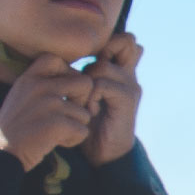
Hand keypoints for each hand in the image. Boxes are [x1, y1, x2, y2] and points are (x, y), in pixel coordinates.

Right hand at [0, 53, 94, 171]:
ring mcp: (50, 104)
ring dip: (75, 126)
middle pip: (85, 83)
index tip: (61, 92)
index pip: (58, 60)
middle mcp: (41, 86)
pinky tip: (57, 142)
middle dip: (81, 101)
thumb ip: (40, 84)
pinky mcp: (58, 124)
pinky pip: (82, 130)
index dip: (68, 75)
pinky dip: (73, 140)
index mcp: (30, 77)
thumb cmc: (12, 128)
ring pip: (85, 113)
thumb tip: (72, 79)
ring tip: (56, 133)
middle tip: (68, 115)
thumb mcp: (20, 95)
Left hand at [79, 32, 142, 165]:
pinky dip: (90, 97)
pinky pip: (101, 85)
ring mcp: (130, 86)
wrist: (104, 153)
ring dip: (87, 82)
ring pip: (102, 66)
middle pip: (127, 41)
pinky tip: (90, 112)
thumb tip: (64, 56)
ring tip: (86, 102)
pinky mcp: (127, 99)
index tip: (91, 62)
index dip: (108, 42)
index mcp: (121, 71)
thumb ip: (85, 74)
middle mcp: (129, 74)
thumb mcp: (86, 93)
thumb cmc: (90, 122)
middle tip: (90, 76)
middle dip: (103, 52)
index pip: (126, 40)